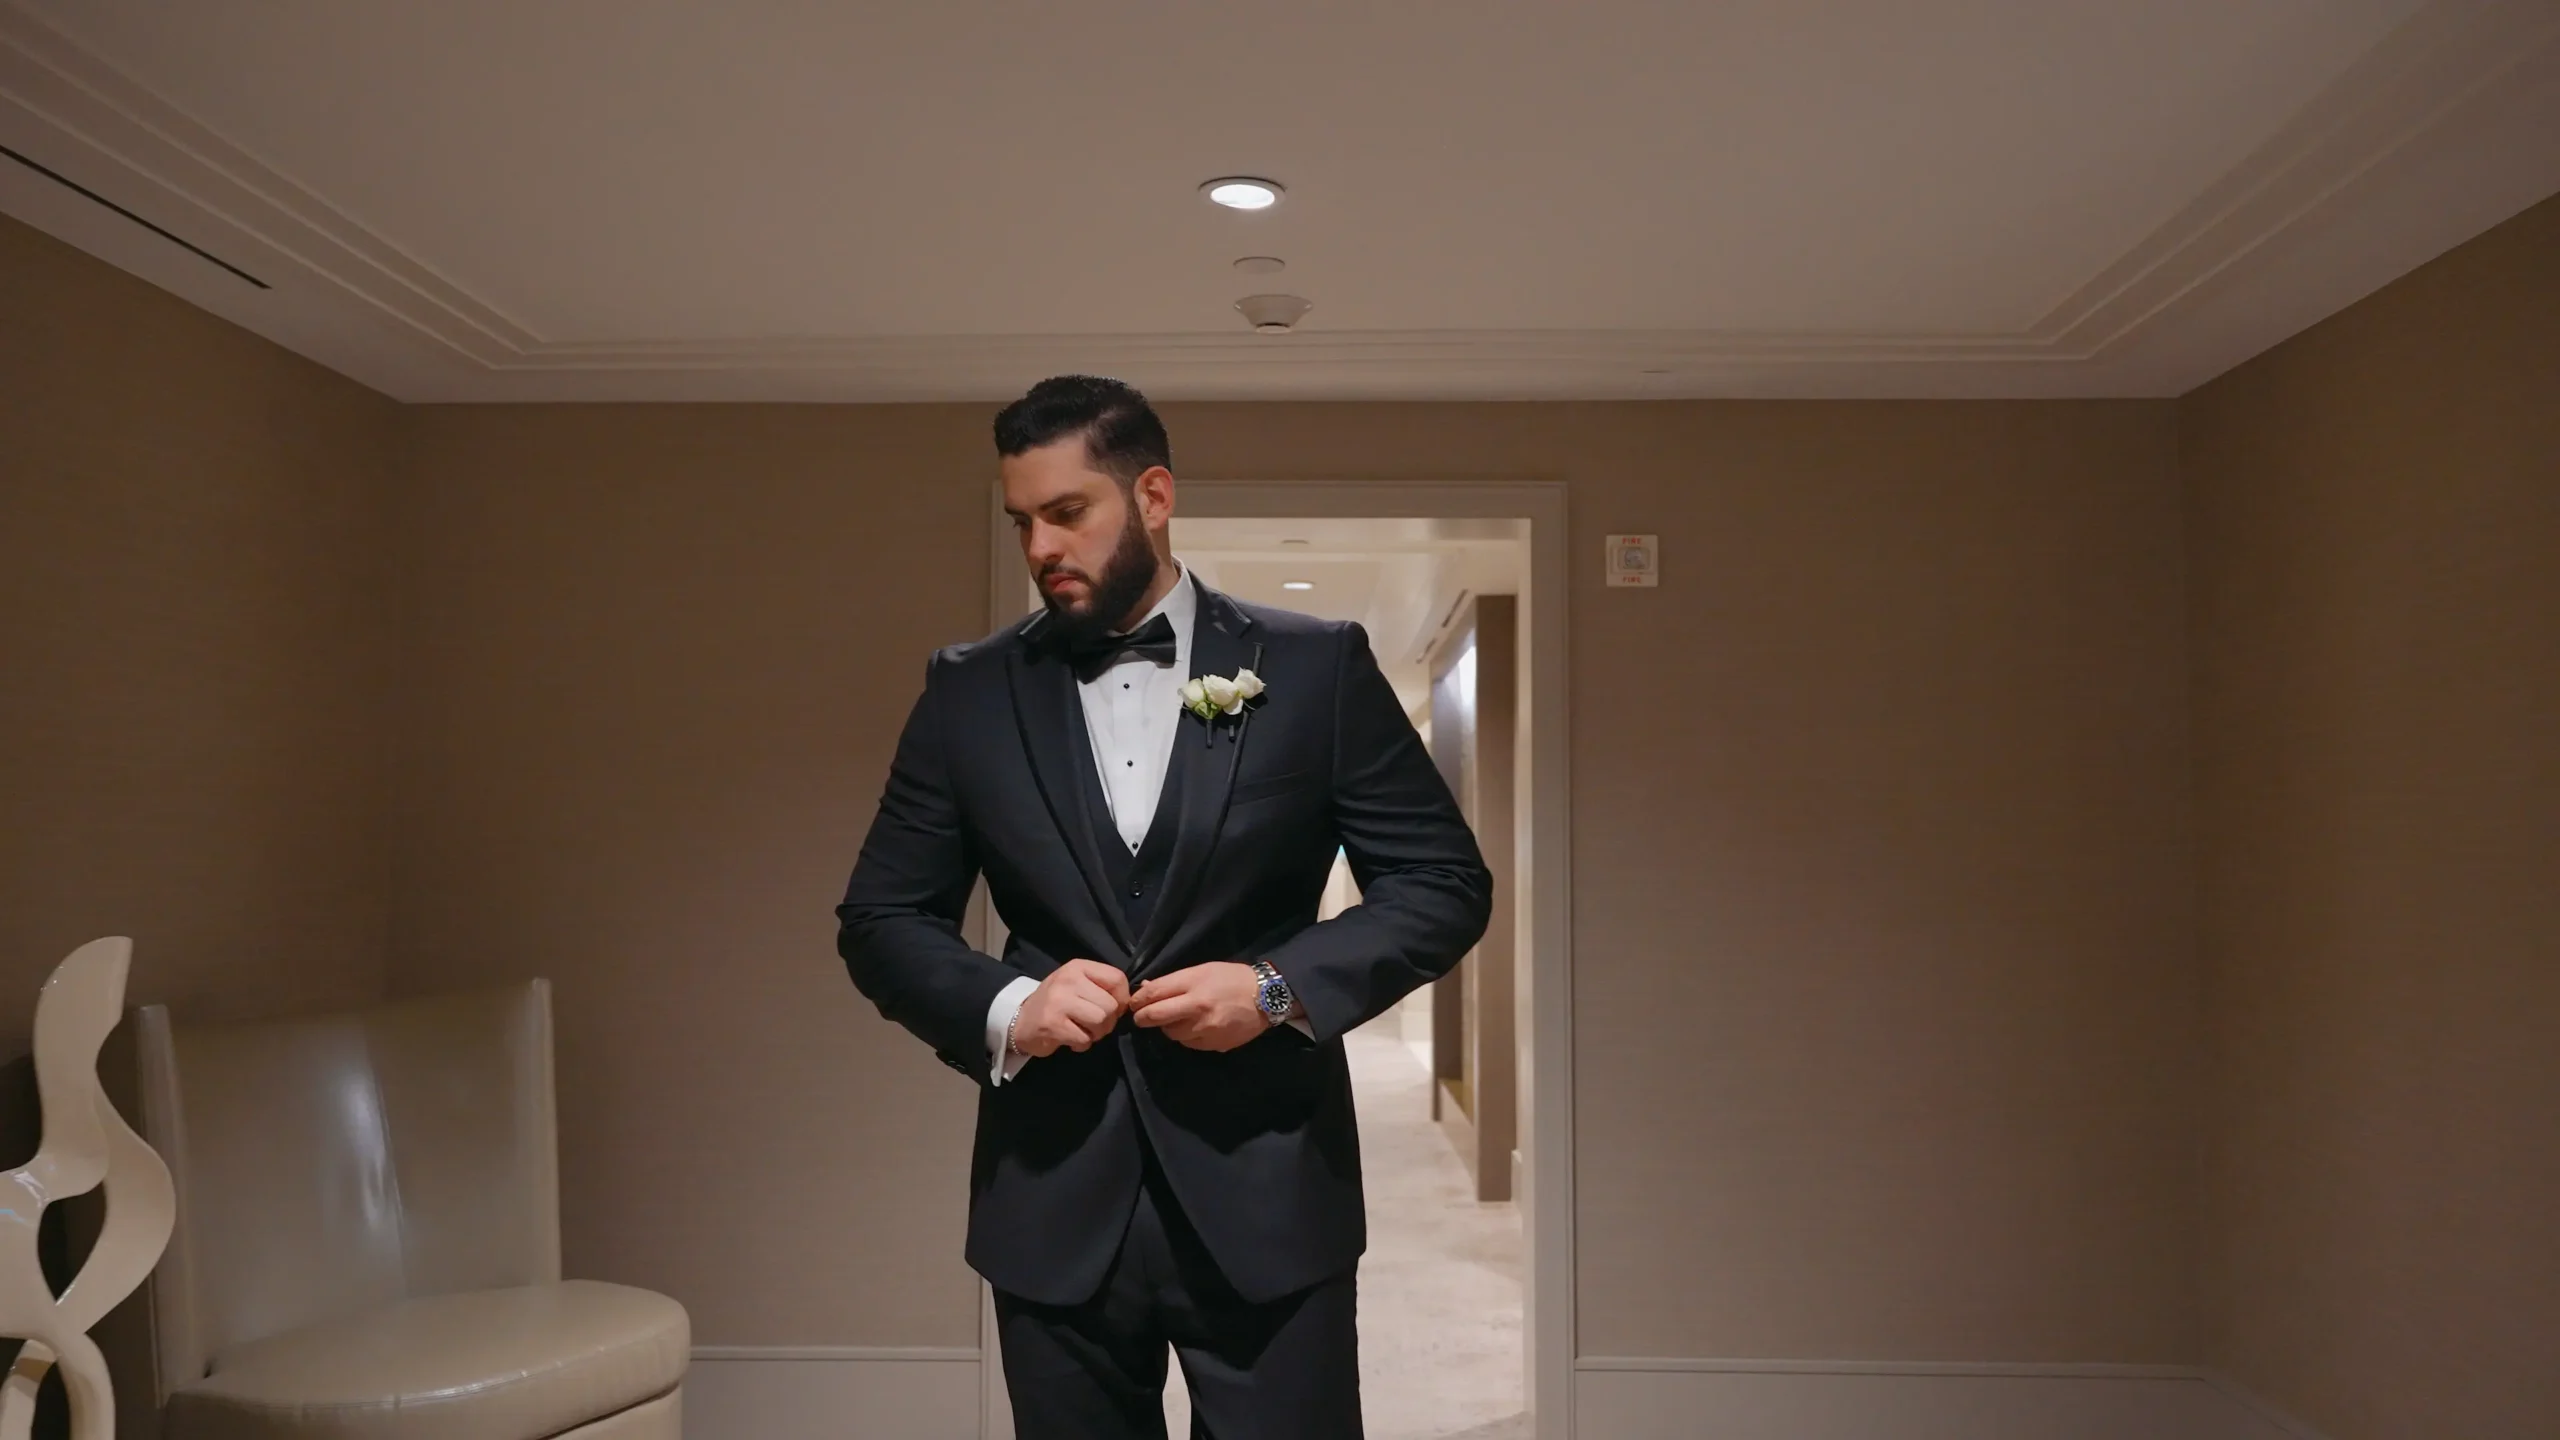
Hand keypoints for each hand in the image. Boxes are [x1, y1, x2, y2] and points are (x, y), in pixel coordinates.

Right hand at [1012, 959, 1130, 1058]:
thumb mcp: (1078, 985)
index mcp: (1078, 967)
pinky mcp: (1052, 1025)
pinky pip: (1084, 1039)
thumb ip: (1102, 988)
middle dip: (1108, 1022)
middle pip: (1111, 1005)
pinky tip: (1070, 1040)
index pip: (1117, 978)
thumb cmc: (1056, 1003)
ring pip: (1100, 1021)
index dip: (1122, 999)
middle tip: (1094, 1026)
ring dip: (1096, 1034)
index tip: (1114, 1009)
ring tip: (1083, 1032)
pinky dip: (1082, 1045)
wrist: (1020, 1020)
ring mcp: (1059, 1002)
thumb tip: (1130, 1003)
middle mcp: (1068, 980)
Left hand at [1131, 962, 1269, 1052]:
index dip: (1139, 1000)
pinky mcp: (1214, 1045)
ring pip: (1172, 1034)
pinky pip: (1189, 1044)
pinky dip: (1187, 1037)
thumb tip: (1147, 989)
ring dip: (1169, 1027)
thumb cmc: (1232, 979)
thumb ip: (1174, 981)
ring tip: (1177, 1019)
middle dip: (1143, 1018)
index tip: (1133, 1003)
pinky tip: (1195, 1028)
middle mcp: (1198, 1008)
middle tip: (1140, 1018)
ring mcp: (1206, 1029)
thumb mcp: (1202, 971)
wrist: (1266, 997)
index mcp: (1194, 984)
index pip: (1155, 993)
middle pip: (1157, 1017)